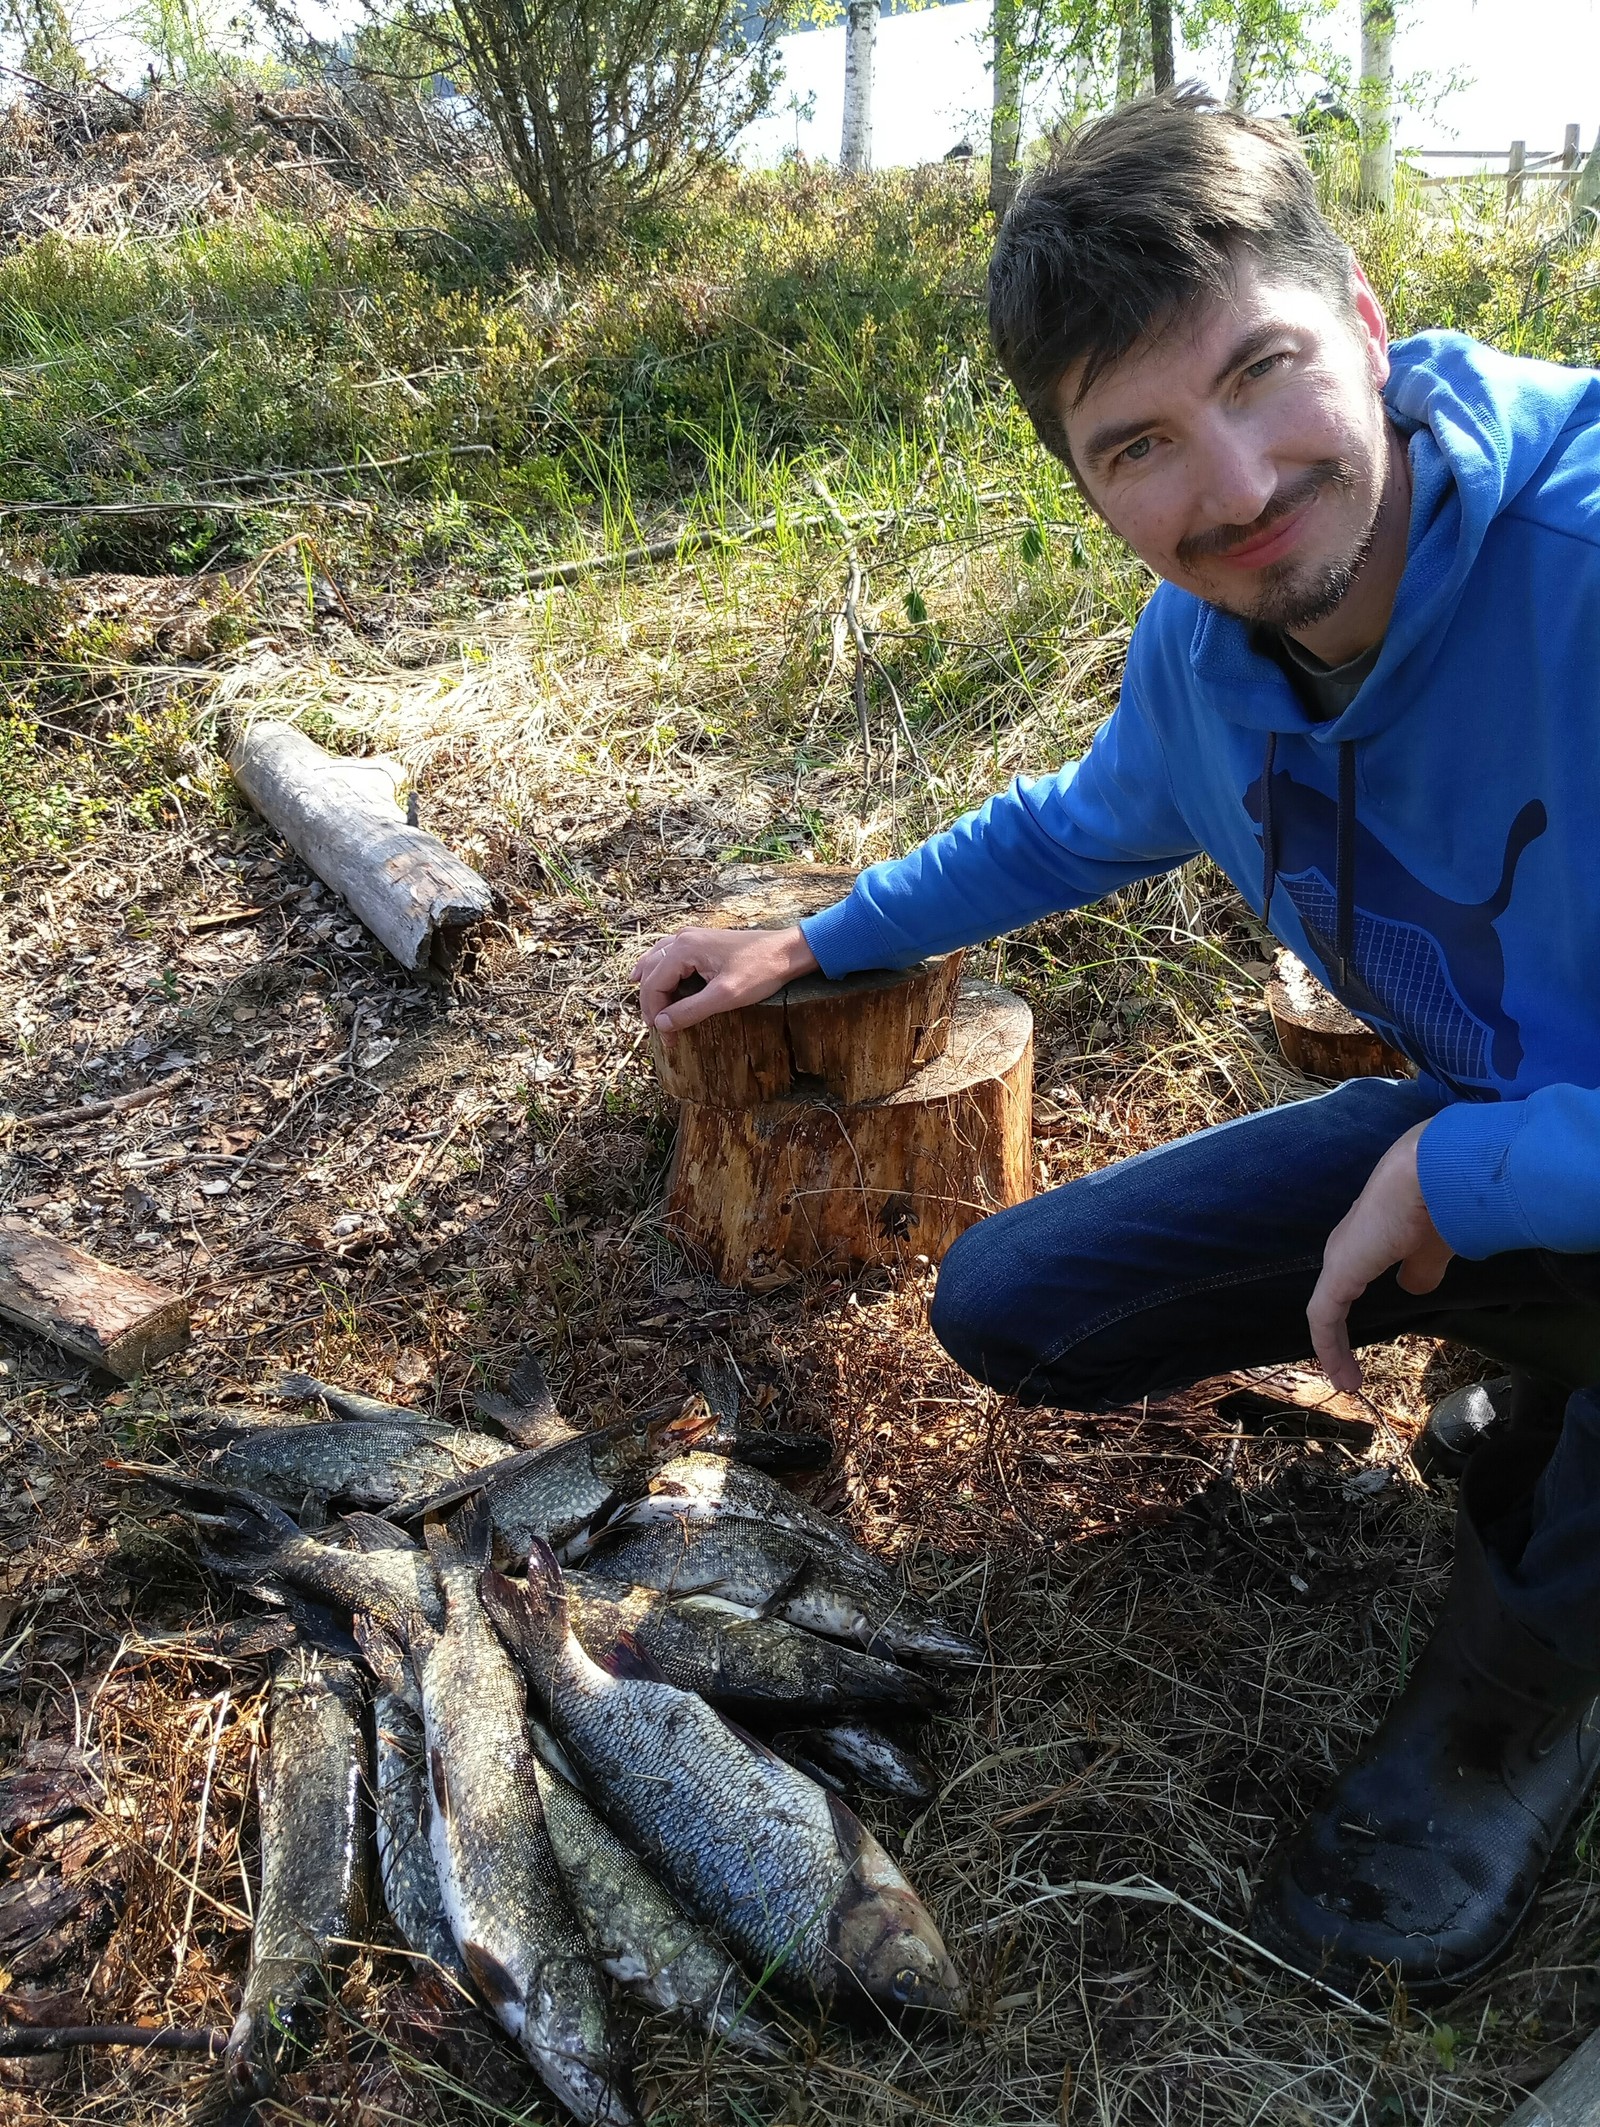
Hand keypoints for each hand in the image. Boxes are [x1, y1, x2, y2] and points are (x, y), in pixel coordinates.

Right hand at [630, 924, 818, 1037]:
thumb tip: (661, 1025)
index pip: (654, 985)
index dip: (655, 1013)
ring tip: (648, 1007)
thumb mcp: (725, 996)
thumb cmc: (760, 971)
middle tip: (658, 1030)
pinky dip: (659, 970)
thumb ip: (690, 1010)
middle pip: (652, 973)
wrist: (787, 951)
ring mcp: (691, 936)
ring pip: (656, 961)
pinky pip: (668, 955)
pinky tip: (654, 976)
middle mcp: (682, 938)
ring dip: (651, 985)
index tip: (666, 1038)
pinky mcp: (701, 941)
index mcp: (684, 949)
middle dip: (652, 1003)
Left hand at [1307, 1121, 1454, 1393]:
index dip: (1351, 1312)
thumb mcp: (1432, 1247)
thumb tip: (1413, 1287)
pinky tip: (1343, 1375)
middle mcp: (1346, 1247)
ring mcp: (1340, 1259)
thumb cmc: (1440, 1202)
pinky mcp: (1339, 1273)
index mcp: (1367, 1238)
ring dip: (1333, 1348)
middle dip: (1335, 1335)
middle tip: (1348, 1371)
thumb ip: (1421, 1268)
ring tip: (1346, 1381)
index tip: (1364, 1339)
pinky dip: (1329, 1347)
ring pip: (1325, 1312)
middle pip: (1332, 1297)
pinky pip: (1324, 1317)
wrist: (1431, 1173)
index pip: (1348, 1281)